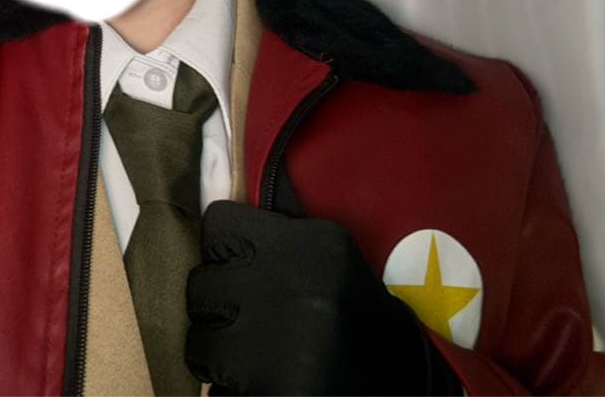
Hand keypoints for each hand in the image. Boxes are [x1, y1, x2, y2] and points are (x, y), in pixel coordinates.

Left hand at [185, 200, 459, 394]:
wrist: (406, 387)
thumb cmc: (362, 328)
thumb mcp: (332, 268)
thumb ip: (279, 250)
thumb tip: (215, 241)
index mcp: (316, 243)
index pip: (219, 225)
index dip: (220, 250)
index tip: (234, 267)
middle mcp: (294, 279)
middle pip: (202, 282)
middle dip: (214, 306)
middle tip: (244, 322)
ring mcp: (277, 333)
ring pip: (199, 334)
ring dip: (216, 349)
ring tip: (253, 356)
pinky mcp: (268, 381)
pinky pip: (212, 376)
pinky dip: (227, 384)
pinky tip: (260, 381)